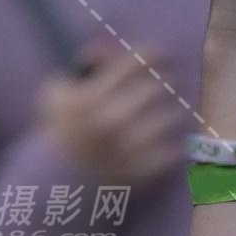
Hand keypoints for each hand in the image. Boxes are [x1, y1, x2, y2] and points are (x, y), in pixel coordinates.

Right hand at [38, 50, 187, 187]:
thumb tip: (106, 50)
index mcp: (93, 97)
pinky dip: (176, 144)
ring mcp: (128, 149)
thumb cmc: (60, 134)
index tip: (162, 57)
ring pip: (170, 119)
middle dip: (170, 81)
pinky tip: (175, 140)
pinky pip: (172, 152)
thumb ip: (81, 68)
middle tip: (175, 82)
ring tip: (178, 111)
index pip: (136, 64)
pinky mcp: (141, 173)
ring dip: (177, 111)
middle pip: (158, 88)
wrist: (59, 185)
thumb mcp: (57, 94)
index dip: (155, 56)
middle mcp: (112, 120)